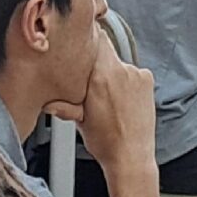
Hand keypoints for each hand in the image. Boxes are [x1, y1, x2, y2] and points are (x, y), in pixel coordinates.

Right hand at [68, 26, 156, 171]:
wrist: (131, 157)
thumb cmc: (104, 141)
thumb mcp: (77, 118)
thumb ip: (64, 101)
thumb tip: (48, 97)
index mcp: (101, 77)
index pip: (95, 40)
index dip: (87, 39)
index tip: (81, 43)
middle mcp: (122, 71)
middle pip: (105, 52)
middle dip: (96, 64)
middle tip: (91, 83)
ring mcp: (137, 75)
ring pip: (118, 64)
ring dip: (112, 75)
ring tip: (108, 99)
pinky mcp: (148, 81)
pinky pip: (132, 73)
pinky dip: (126, 82)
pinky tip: (121, 101)